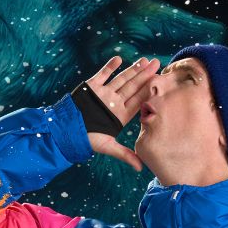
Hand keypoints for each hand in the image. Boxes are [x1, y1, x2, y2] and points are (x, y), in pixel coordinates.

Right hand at [83, 54, 159, 171]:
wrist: (67, 131)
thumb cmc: (88, 140)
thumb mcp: (108, 147)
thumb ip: (125, 154)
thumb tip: (141, 168)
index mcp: (121, 115)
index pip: (138, 100)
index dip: (149, 90)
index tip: (160, 81)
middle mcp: (114, 102)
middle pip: (133, 86)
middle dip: (144, 75)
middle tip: (157, 63)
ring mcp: (104, 93)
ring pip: (121, 78)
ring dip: (132, 69)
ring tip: (144, 60)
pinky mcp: (92, 86)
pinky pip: (102, 74)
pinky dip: (109, 67)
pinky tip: (119, 59)